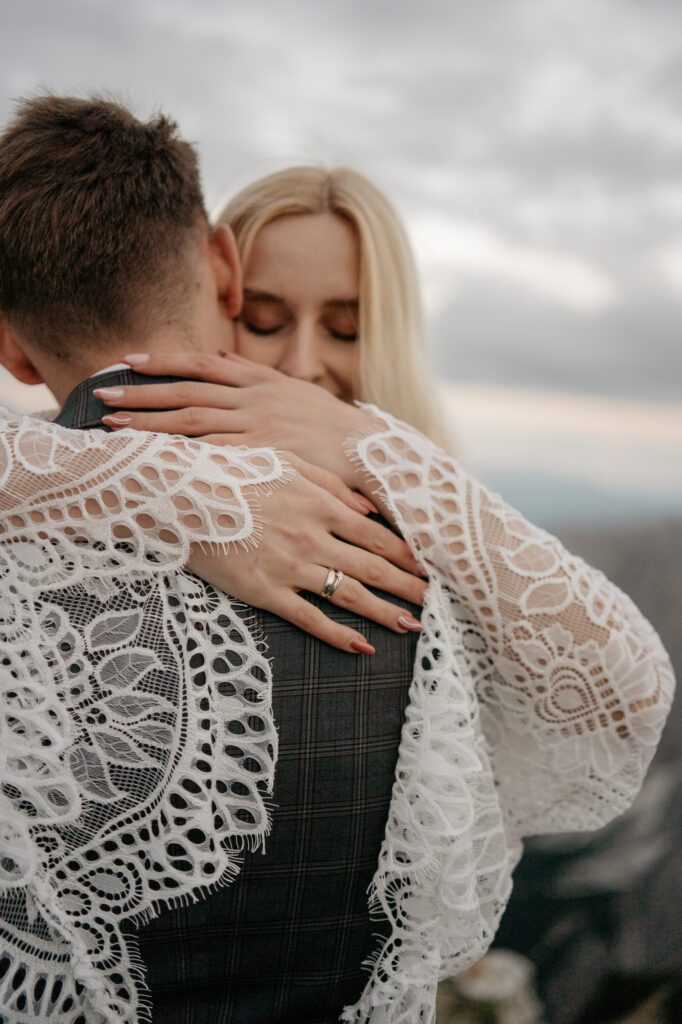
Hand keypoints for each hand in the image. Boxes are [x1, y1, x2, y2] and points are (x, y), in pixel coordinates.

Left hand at [94, 351, 376, 488]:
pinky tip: (153, 456)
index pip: (202, 364)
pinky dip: (181, 452)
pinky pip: (213, 452)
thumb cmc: (333, 427)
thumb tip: (221, 352)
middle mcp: (255, 397)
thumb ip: (256, 373)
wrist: (368, 452)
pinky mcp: (264, 453)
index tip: (129, 360)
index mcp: (261, 380)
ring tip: (112, 422)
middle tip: (102, 391)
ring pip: (192, 419)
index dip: (164, 362)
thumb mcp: (296, 389)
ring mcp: (258, 424)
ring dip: (149, 420)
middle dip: (142, 390)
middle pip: (187, 390)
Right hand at [188, 453, 425, 652]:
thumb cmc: (231, 472)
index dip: (409, 553)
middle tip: (438, 601)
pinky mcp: (264, 591)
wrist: (179, 492)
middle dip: (410, 585)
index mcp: (320, 504)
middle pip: (373, 567)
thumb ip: (331, 485)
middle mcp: (312, 536)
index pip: (377, 535)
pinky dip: (338, 635)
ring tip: (413, 626)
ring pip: (349, 595)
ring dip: (385, 613)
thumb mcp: (285, 463)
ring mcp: (290, 566)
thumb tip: (369, 510)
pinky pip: (309, 618)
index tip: (432, 566)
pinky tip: (362, 647)